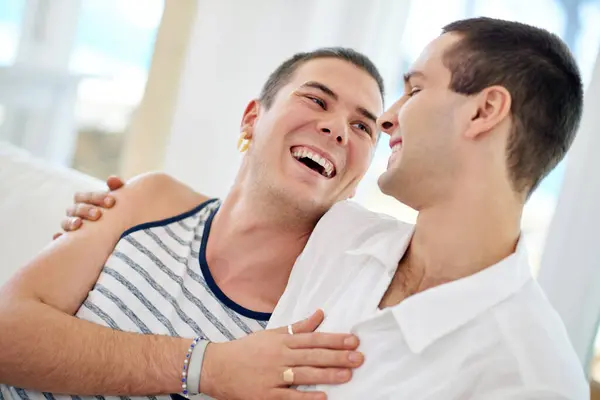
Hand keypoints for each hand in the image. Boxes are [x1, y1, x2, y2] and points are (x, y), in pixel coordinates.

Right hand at [53, 176, 124, 239]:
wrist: (116, 232)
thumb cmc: (115, 212)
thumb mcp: (117, 201)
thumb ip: (117, 187)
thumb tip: (112, 179)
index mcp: (85, 202)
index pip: (84, 196)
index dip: (97, 197)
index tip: (111, 202)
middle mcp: (75, 213)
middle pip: (75, 209)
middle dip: (86, 210)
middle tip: (98, 214)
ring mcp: (71, 227)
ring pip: (65, 222)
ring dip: (70, 222)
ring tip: (78, 224)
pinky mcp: (69, 242)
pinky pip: (59, 240)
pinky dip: (58, 238)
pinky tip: (59, 238)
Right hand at [201, 310, 362, 399]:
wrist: (217, 367)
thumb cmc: (247, 349)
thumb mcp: (273, 334)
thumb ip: (298, 326)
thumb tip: (320, 313)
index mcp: (282, 341)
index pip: (313, 338)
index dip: (334, 339)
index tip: (353, 340)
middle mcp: (280, 357)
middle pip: (312, 356)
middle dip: (337, 356)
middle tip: (358, 357)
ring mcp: (273, 376)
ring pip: (304, 375)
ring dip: (327, 375)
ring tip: (347, 375)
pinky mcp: (266, 395)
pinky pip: (289, 397)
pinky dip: (306, 398)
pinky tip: (323, 397)